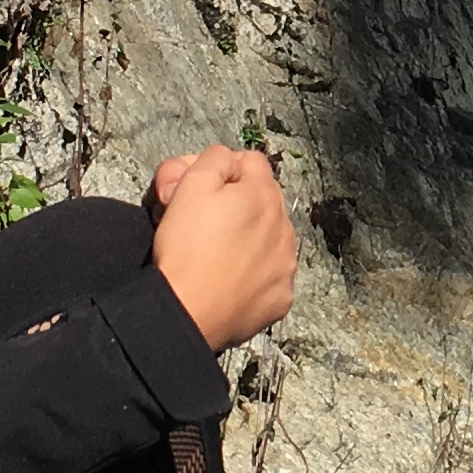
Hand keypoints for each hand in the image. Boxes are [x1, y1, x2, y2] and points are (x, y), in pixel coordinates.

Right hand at [149, 143, 294, 352]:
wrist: (186, 312)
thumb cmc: (186, 249)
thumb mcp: (190, 185)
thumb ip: (214, 159)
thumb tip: (226, 160)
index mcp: (264, 195)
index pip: (248, 162)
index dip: (218, 172)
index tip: (196, 190)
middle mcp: (285, 227)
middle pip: (261, 200)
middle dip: (234, 205)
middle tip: (199, 222)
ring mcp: (286, 265)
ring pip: (268, 238)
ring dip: (246, 238)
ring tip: (213, 253)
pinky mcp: (280, 297)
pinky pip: (269, 275)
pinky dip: (252, 274)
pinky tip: (227, 279)